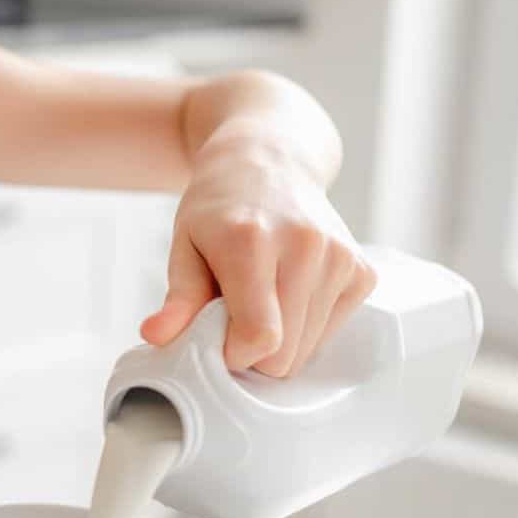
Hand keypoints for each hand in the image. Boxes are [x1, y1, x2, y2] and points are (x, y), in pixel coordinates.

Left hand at [139, 128, 376, 376]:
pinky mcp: (362, 271)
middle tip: (235, 316)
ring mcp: (340, 258)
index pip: (259, 336)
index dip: (234, 354)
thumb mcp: (184, 244)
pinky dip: (306, 327)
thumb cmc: (219, 208)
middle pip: (285, 355)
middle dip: (254, 353)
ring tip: (263, 298)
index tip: (217, 336)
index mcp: (251, 241)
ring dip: (281, 340)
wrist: (270, 162)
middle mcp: (305, 246)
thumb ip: (178, 297)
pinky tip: (289, 291)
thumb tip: (155, 336)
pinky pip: (330, 332)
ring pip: (309, 350)